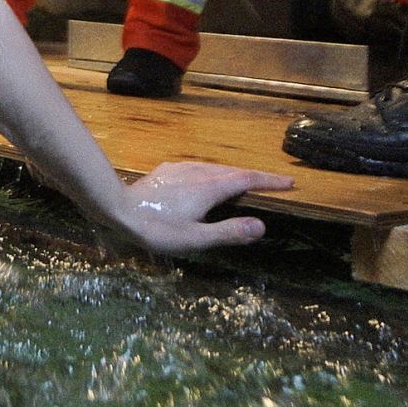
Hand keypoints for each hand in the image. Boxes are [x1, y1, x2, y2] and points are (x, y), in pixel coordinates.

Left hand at [108, 161, 293, 254]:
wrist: (118, 209)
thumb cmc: (157, 229)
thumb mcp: (196, 238)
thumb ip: (229, 232)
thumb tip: (261, 226)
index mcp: (209, 188)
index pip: (247, 180)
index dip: (269, 181)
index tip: (289, 182)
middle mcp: (198, 172)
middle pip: (234, 171)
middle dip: (256, 177)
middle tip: (275, 184)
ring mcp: (181, 169)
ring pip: (215, 168)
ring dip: (235, 175)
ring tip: (247, 183)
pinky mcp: (167, 171)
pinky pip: (200, 169)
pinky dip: (215, 174)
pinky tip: (209, 181)